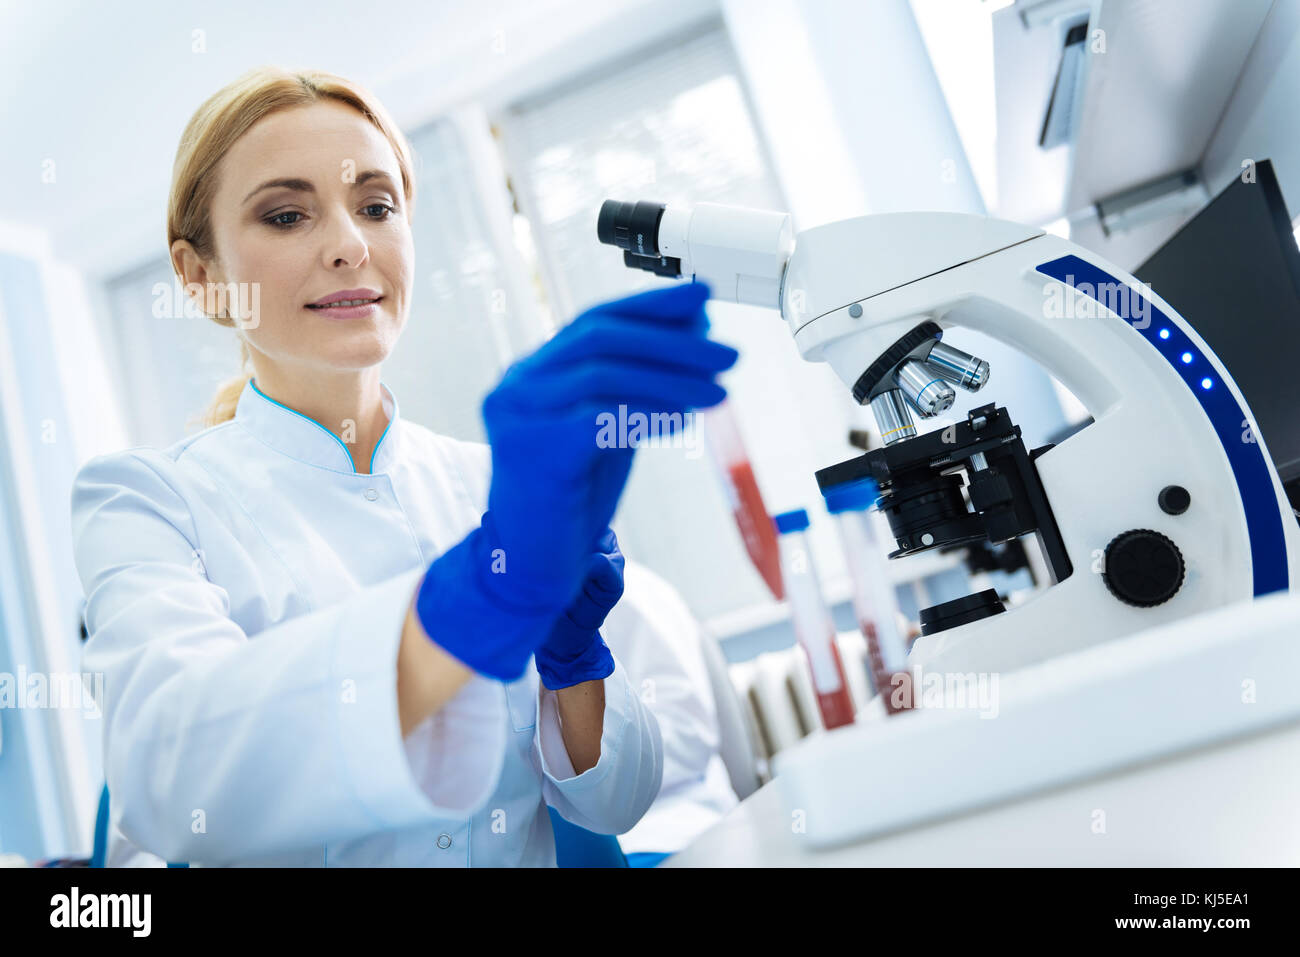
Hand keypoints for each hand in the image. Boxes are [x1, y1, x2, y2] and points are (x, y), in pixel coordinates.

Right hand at [416, 281, 735, 681]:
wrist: (529, 566)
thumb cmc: (569, 500)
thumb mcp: (607, 428)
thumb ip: (638, 385)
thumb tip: (694, 335)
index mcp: (533, 372)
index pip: (595, 321)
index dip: (652, 306)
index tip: (702, 298)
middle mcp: (518, 384)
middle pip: (602, 338)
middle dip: (673, 342)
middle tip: (727, 352)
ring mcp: (519, 414)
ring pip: (604, 373)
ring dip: (672, 378)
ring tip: (719, 391)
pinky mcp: (532, 449)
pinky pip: (599, 417)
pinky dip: (647, 412)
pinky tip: (683, 420)